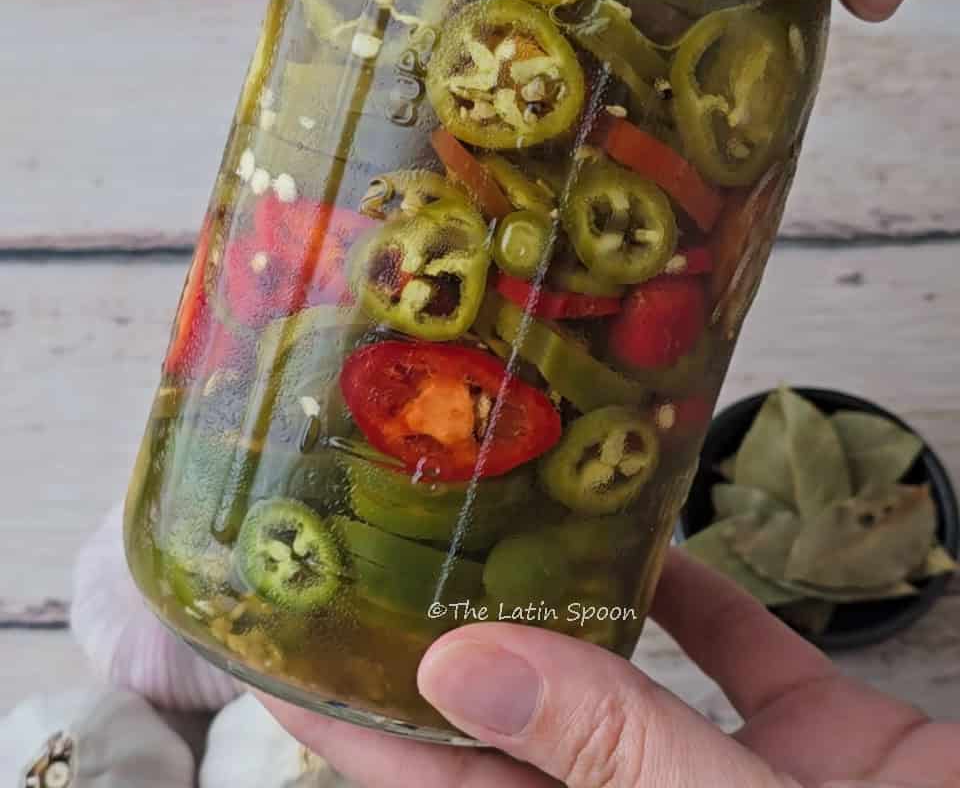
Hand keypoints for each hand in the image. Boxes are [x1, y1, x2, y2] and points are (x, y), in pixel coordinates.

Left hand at [263, 552, 958, 786]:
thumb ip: (605, 749)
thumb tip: (456, 672)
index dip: (353, 728)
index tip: (281, 651)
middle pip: (524, 734)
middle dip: (451, 647)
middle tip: (384, 549)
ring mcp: (747, 785)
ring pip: (633, 690)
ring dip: (579, 612)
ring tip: (499, 523)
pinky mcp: (828, 745)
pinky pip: (747, 661)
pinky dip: (704, 598)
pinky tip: (661, 534)